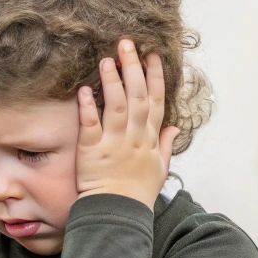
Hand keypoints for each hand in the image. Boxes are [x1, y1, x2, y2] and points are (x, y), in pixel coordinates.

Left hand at [76, 39, 178, 208]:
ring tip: (107, 59)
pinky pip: (91, 124)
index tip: (152, 55)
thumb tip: (173, 127)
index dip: (155, 76)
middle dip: (134, 68)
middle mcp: (134, 137)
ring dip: (113, 81)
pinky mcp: (92, 151)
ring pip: (116, 105)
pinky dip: (88, 107)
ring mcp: (114, 142)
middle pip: (137, 96)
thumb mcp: (159, 169)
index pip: (155, 101)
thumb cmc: (137, 193)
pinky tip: (84, 89)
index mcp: (150, 139)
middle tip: (128, 44)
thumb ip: (165, 145)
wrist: (118, 214)